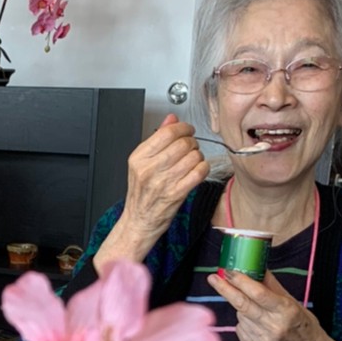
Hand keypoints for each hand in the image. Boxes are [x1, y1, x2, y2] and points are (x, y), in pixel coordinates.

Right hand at [96, 114, 208, 267]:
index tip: (187, 130)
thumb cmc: (141, 193)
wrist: (139, 221)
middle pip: (182, 143)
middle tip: (191, 147)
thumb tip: (171, 119)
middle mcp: (149, 169)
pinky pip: (198, 173)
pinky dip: (202, 168)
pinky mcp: (176, 194)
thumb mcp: (142, 163)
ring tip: (193, 160)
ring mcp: (163, 183)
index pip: (167, 132)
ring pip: (193, 157)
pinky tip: (197, 170)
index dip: (183, 128)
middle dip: (191, 142)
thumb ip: (157, 139)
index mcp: (139, 158)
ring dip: (198, 156)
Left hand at [210, 269, 341, 340]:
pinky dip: (245, 322)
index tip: (229, 271)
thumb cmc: (304, 327)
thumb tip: (257, 267)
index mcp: (286, 311)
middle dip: (225, 289)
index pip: (258, 293)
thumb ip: (273, 287)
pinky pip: (241, 329)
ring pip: (241, 316)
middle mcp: (273, 327)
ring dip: (243, 308)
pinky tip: (258, 326)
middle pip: (242, 304)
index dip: (241, 281)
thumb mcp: (294, 304)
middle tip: (213, 278)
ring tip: (259, 312)